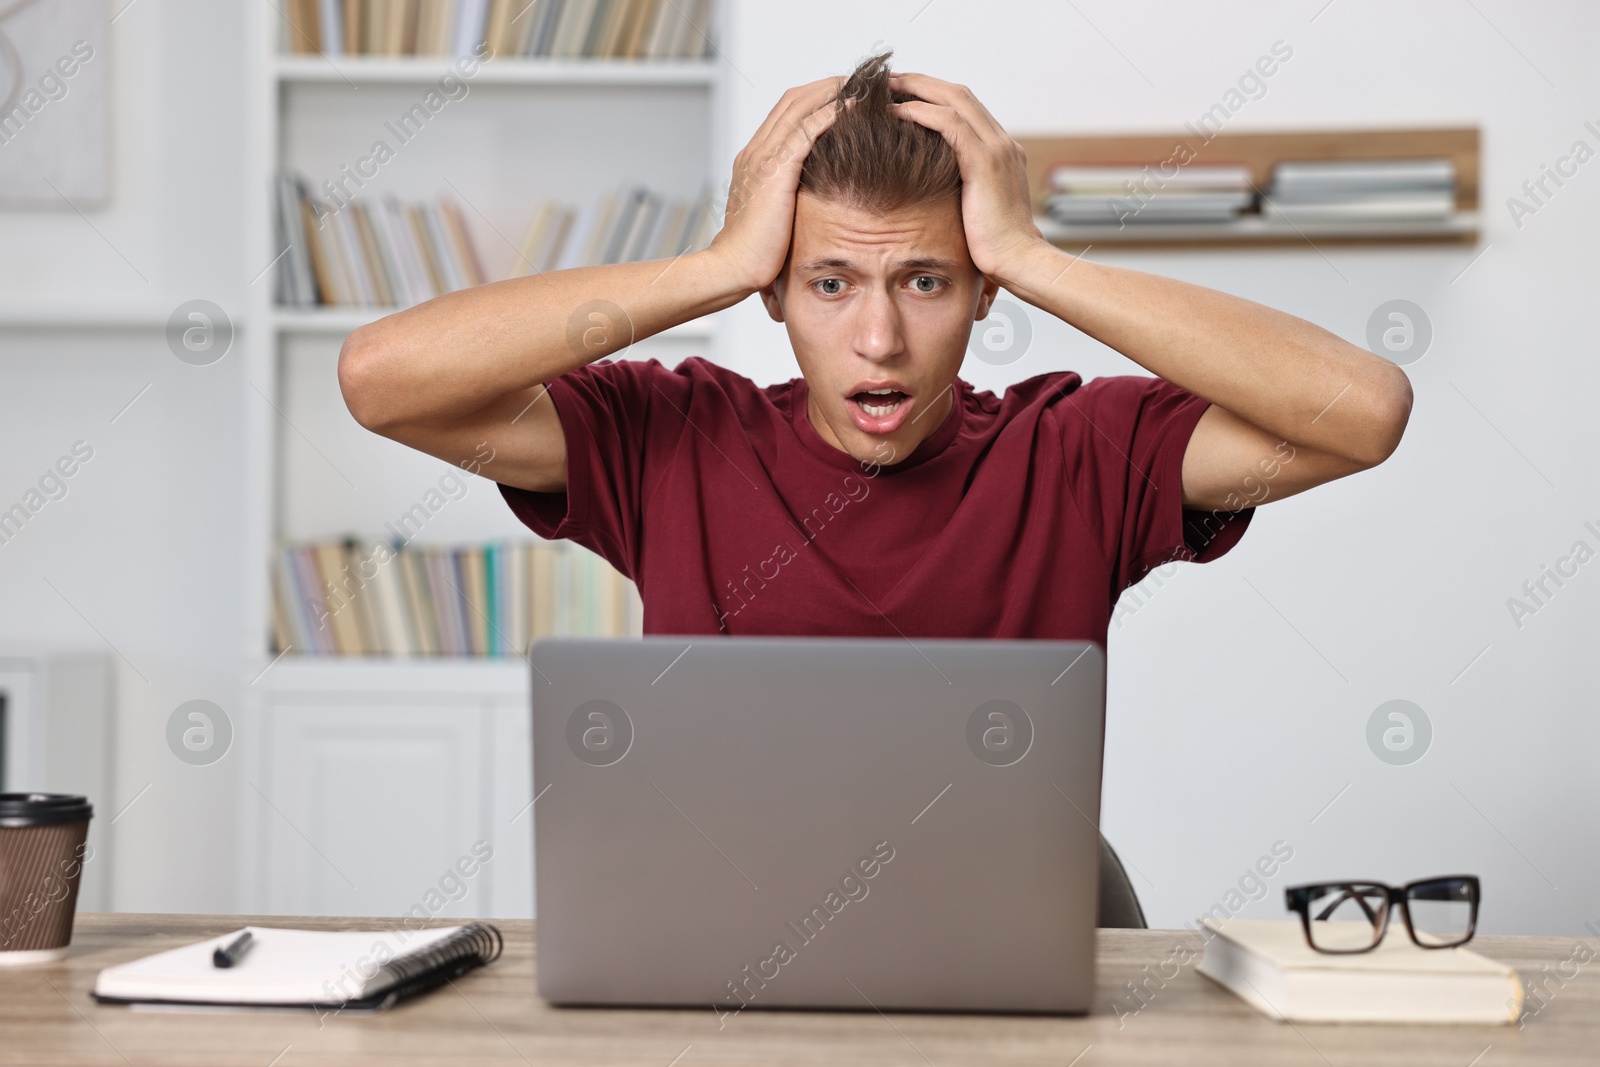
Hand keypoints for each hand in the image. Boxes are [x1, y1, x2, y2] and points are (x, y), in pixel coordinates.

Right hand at [707, 77, 847, 294]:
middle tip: (862, 84)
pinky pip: (806, 129)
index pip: (787, 113)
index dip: (816, 99)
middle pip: (794, 99)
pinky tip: (854, 107)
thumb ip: (790, 199)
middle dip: (829, 87)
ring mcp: (764, 158)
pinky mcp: (776, 170)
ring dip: (833, 92)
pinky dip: (831, 112)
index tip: (845, 98)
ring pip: (801, 106)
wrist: (733, 268)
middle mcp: (756, 151)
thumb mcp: (774, 217)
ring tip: (865, 87)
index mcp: (754, 160)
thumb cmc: (755, 253)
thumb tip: (816, 202)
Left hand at [887, 72, 1045, 284]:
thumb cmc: (994, 247)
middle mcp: (1002, 143)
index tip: (901, 95)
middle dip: (921, 83)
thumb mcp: (975, 211)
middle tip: (887, 81)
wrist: (1019, 262)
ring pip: (953, 99)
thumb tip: (932, 193)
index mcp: (1002, 152)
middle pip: (958, 94)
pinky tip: (896, 112)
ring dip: (916, 89)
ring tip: (885, 89)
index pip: (966, 108)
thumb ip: (961, 191)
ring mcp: (997, 149)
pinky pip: (950, 124)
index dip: (932, 96)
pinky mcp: (985, 162)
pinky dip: (921, 112)